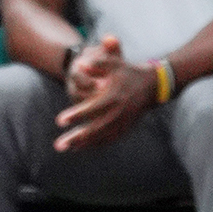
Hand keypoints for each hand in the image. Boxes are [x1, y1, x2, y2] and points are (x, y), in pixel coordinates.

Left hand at [54, 35, 152, 150]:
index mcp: (115, 97)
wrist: (153, 85)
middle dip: (76, 137)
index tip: (59, 121)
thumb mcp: (115, 63)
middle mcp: (119, 112)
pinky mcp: (126, 127)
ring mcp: (124, 122)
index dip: (76, 115)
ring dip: (83, 144)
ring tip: (66, 148)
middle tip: (59, 145)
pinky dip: (96, 144)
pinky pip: (110, 138)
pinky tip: (80, 147)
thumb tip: (81, 65)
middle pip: (95, 128)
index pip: (93, 109)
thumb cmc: (128, 72)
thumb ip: (98, 63)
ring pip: (102, 136)